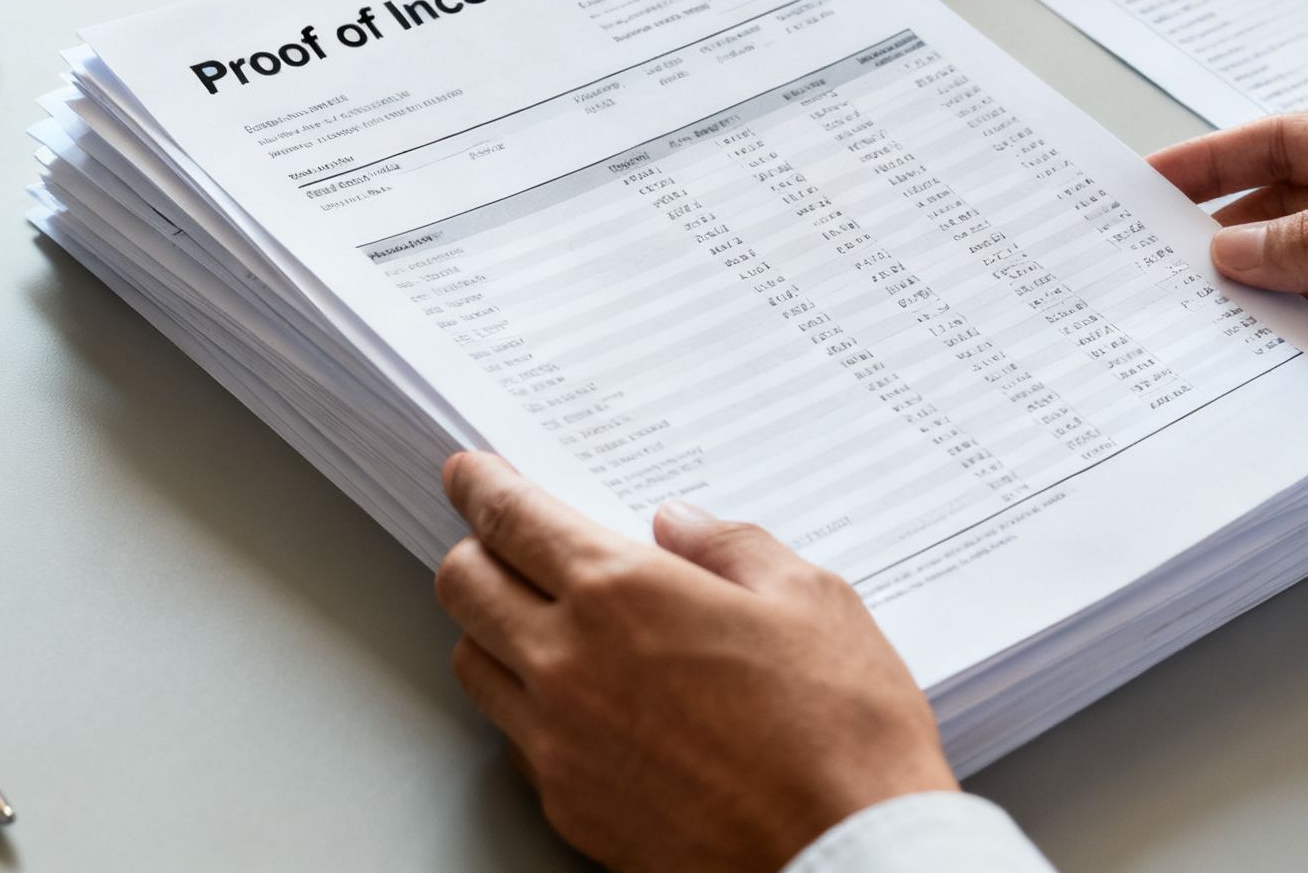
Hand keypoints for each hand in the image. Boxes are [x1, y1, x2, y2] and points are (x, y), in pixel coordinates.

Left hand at [433, 452, 955, 872]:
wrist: (844, 861)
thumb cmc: (842, 733)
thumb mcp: (811, 599)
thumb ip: (730, 547)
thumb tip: (680, 526)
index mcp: (622, 593)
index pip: (511, 519)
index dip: (480, 485)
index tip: (469, 473)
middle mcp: (568, 664)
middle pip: (463, 586)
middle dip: (474, 549)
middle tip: (504, 541)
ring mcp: (558, 743)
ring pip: (472, 663)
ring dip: (491, 630)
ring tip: (537, 621)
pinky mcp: (568, 807)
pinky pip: (513, 739)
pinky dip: (525, 707)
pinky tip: (576, 703)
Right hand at [1148, 112, 1307, 448]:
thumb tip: (1235, 247)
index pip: (1292, 143)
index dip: (1215, 159)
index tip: (1149, 182)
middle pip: (1290, 215)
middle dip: (1228, 241)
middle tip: (1156, 267)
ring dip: (1264, 304)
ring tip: (1200, 324)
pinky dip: (1303, 352)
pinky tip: (1267, 364)